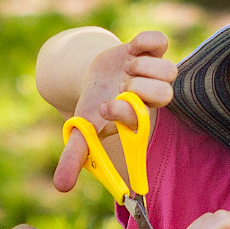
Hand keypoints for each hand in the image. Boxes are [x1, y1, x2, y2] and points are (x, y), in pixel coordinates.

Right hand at [52, 31, 176, 192]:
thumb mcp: (81, 132)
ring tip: (125, 68)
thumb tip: (60, 187)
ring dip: (144, 67)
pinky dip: (147, 41)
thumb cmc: (92, 109)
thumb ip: (74, 158)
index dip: (123, 111)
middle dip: (139, 89)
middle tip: (121, 85)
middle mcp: (151, 98)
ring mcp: (154, 73)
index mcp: (137, 120)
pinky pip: (162, 41)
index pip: (142, 119)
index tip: (103, 106)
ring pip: (170, 69)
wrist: (98, 79)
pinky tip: (131, 49)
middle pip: (165, 95)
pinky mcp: (152, 51)